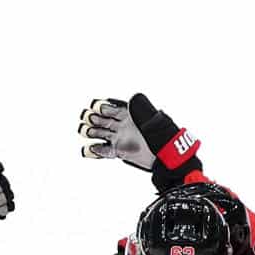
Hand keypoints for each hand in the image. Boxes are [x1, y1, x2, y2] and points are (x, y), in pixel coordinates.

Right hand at [77, 94, 200, 188]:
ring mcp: (119, 138)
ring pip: (99, 133)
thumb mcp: (154, 119)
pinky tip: (90, 149)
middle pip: (101, 119)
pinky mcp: (119, 152)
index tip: (99, 107)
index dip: (103, 106)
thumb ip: (143, 108)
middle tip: (90, 119)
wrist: (167, 158)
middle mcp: (122, 125)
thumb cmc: (163, 137)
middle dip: (93, 118)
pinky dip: (95, 151)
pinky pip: (103, 151)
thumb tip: (134, 96)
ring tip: (87, 132)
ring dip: (91, 132)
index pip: (112, 107)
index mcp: (129, 114)